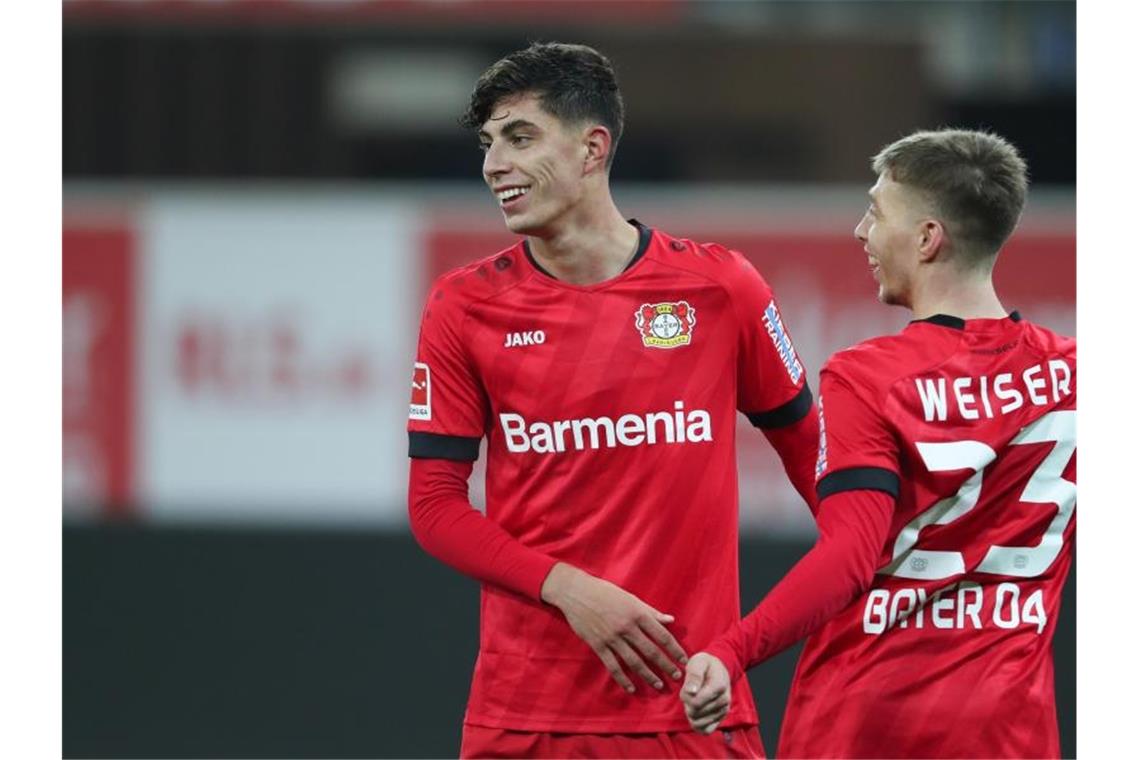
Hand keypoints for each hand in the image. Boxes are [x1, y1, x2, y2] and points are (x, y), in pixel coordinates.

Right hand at [541, 562, 687, 692]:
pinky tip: (631, 688)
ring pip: (634, 661)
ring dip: (648, 675)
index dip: (674, 649)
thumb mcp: (630, 598)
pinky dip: (623, 679)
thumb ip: (650, 611)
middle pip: (651, 651)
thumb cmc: (605, 592)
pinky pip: (613, 666)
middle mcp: (627, 627)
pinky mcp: (598, 645)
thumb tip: (670, 620)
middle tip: (676, 677)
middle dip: (666, 666)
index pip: (662, 635)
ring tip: (658, 685)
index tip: (683, 660)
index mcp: (637, 613)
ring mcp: (612, 638)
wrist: (576, 592)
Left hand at [680, 652, 730, 732]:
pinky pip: (705, 730)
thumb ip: (694, 676)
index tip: (687, 687)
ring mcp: (723, 711)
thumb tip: (691, 692)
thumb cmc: (705, 665)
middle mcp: (724, 701)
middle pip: (695, 712)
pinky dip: (697, 724)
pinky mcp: (721, 719)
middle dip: (687, 704)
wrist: (718, 669)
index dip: (685, 696)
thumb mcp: (697, 662)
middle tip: (691, 692)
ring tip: (695, 699)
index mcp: (719, 686)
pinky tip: (697, 712)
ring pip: (698, 722)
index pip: (695, 702)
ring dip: (691, 713)